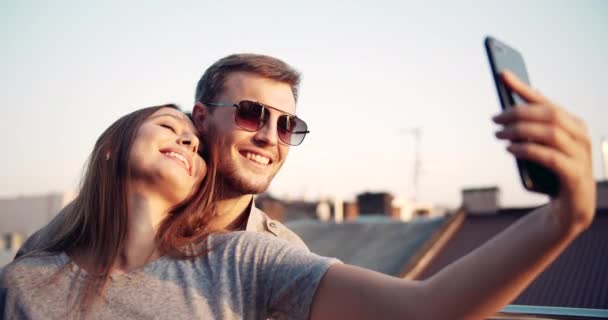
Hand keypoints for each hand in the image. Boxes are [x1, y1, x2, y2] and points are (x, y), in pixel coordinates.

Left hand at [492, 70, 595, 235]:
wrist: (567, 212)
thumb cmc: (552, 175)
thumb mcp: (541, 148)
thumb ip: (533, 128)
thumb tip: (513, 103)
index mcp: (574, 125)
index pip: (546, 101)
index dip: (523, 87)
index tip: (502, 74)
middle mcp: (581, 137)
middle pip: (549, 114)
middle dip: (518, 112)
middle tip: (494, 118)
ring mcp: (581, 157)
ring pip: (550, 133)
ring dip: (520, 131)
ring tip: (498, 134)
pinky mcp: (575, 177)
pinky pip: (550, 158)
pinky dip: (528, 150)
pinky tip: (509, 149)